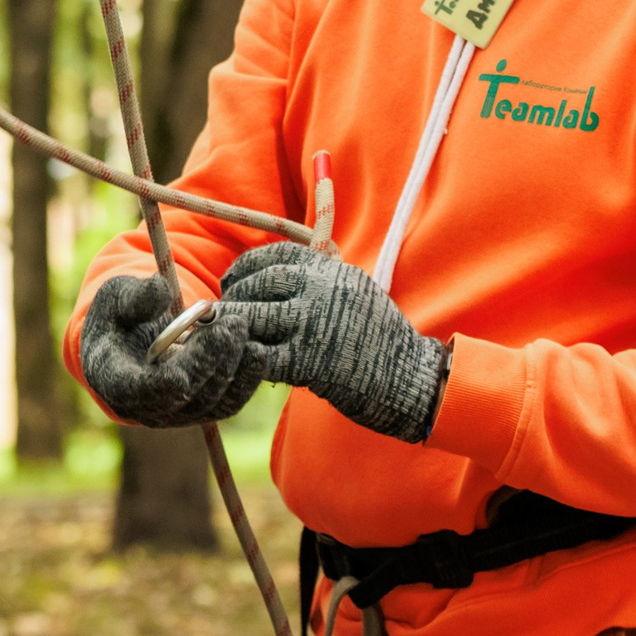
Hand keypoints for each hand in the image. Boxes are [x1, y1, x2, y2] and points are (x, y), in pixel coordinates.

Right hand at [75, 272, 264, 428]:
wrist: (130, 339)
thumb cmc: (120, 316)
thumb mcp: (116, 297)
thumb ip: (135, 296)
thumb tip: (161, 290)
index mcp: (117, 380)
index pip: (142, 391)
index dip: (164, 384)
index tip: (183, 371)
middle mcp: (147, 407)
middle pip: (186, 396)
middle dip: (212, 359)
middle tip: (231, 323)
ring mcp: (177, 413)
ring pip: (213, 402)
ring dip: (233, 366)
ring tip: (240, 327)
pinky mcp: (202, 409)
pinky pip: (228, 403)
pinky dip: (245, 380)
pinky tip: (256, 351)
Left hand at [220, 243, 448, 442]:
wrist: (410, 379)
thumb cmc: (380, 340)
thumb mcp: (355, 292)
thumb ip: (318, 281)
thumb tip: (270, 277)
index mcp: (331, 270)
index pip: (276, 255)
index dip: (246, 266)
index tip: (233, 280)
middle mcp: (321, 289)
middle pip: (258, 283)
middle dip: (235, 297)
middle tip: (225, 312)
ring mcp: (312, 324)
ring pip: (251, 317)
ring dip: (234, 328)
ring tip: (227, 337)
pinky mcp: (307, 361)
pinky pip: (259, 355)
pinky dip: (245, 357)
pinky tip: (243, 362)